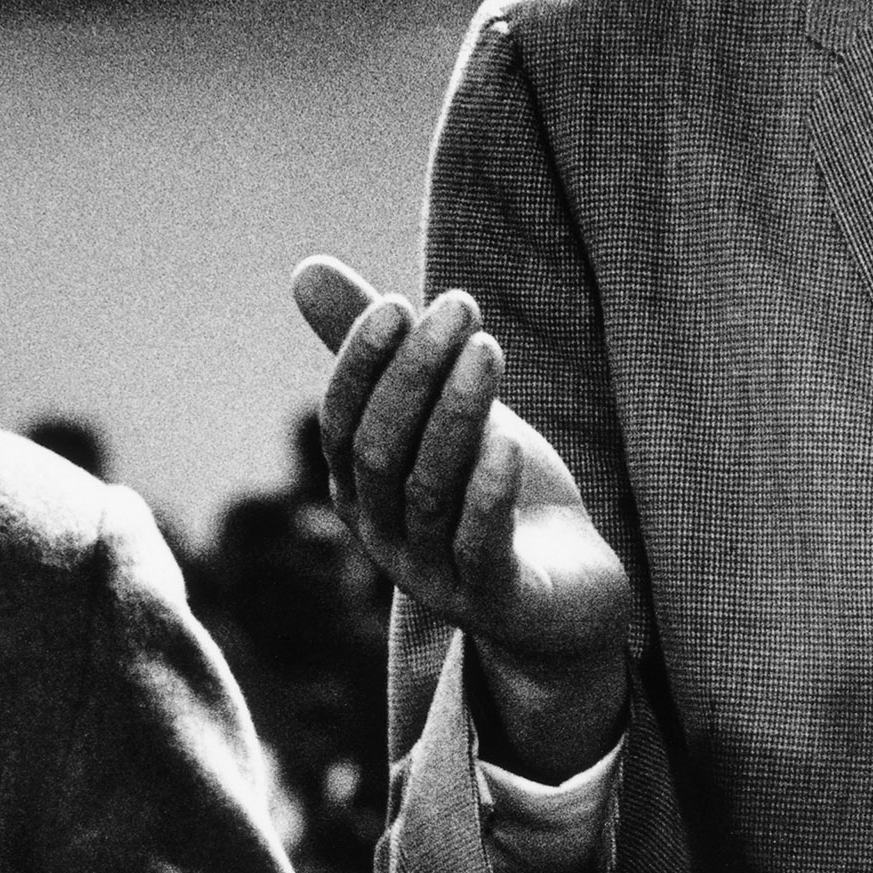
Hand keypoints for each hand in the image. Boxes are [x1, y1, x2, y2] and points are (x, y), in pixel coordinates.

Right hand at [293, 255, 635, 780]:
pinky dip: (487, 494)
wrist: (567, 593)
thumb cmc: (494, 492)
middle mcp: (384, 536)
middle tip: (459, 308)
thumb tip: (304, 269)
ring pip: (428, 491)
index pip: (342, 422)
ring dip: (456, 415)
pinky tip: (508, 444)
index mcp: (362, 490)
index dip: (361, 365)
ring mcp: (434, 575)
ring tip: (488, 350)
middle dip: (414, 375)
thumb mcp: (443, 413)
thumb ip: (382, 352)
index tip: (398, 302)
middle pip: (380, 453)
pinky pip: (479, 548)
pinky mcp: (493, 603)